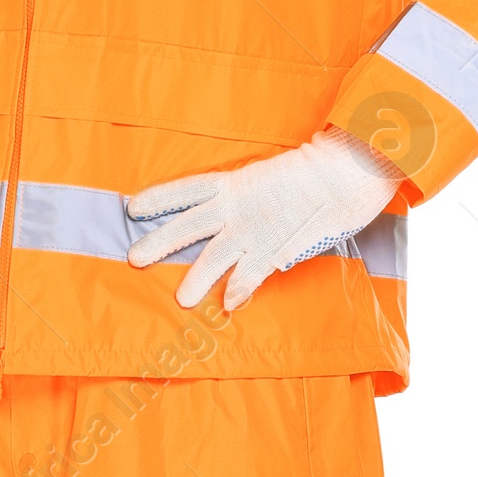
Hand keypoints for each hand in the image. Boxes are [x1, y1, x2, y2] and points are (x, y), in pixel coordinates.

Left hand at [126, 129, 401, 311]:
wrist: (344, 172)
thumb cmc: (314, 172)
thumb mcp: (270, 180)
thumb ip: (250, 200)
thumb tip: (234, 217)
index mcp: (235, 184)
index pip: (187, 190)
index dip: (161, 198)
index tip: (133, 208)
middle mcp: (237, 207)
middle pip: (188, 225)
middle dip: (160, 242)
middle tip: (133, 258)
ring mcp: (254, 228)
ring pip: (215, 255)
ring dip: (197, 277)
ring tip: (181, 300)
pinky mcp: (276, 246)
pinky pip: (253, 272)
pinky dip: (241, 287)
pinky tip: (229, 304)